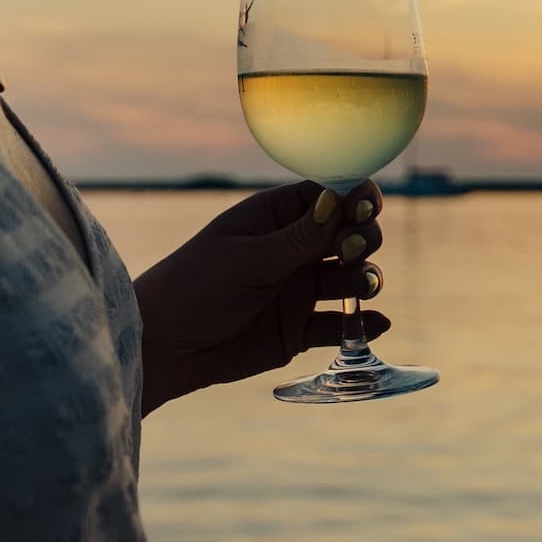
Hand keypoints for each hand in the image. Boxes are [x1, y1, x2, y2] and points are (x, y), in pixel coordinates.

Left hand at [134, 180, 387, 412]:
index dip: (355, 199)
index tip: (365, 210)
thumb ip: (299, 237)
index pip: (330, 195)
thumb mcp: (248, 259)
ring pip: (350, 278)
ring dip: (365, 278)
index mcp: (277, 217)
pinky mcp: (298, 329)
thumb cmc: (195, 286)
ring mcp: (298, 288)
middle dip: (363, 238)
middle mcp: (294, 249)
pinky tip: (377, 323)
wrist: (164, 346)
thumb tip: (341, 199)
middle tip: (351, 252)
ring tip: (363, 286)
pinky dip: (362, 323)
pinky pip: (339, 324)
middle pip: (349, 234)